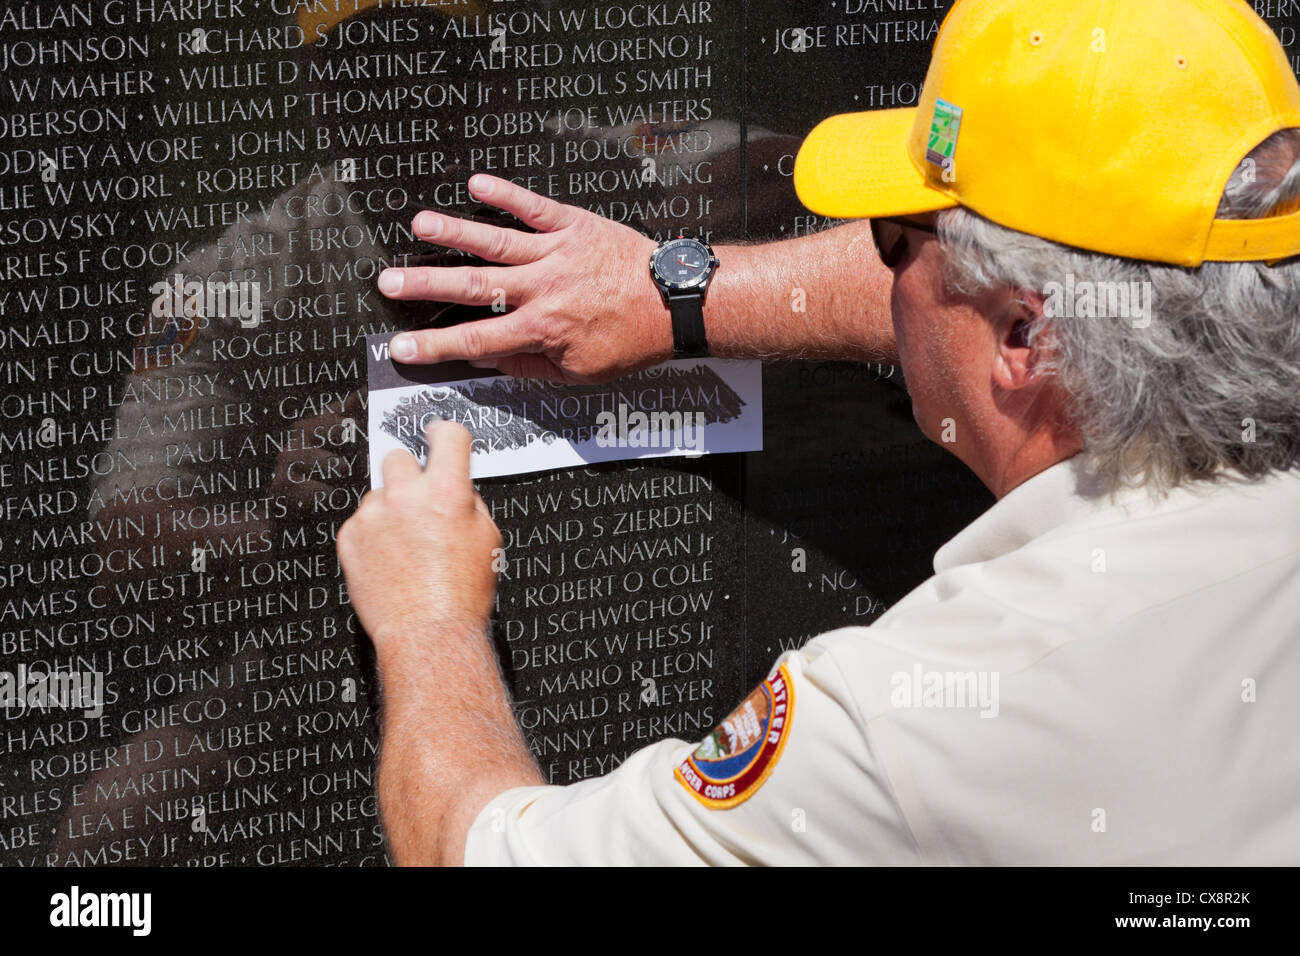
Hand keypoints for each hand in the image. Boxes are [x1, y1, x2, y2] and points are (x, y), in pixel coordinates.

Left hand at [336, 420, 501, 659]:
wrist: (428, 633)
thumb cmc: (461, 594)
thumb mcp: (487, 539)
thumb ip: (468, 502)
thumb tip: (456, 487)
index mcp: (448, 491)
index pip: (447, 435)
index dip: (443, 433)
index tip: (435, 435)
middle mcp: (408, 496)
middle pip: (400, 457)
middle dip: (410, 475)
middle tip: (420, 503)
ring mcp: (374, 515)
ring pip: (378, 492)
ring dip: (390, 508)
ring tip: (405, 545)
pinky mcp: (350, 537)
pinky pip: (360, 521)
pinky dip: (372, 535)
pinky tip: (389, 559)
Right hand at [376, 174, 672, 383]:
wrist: (673, 301)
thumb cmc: (632, 339)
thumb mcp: (581, 371)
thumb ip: (531, 365)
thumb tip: (490, 360)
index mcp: (543, 329)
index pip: (477, 340)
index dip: (435, 345)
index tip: (401, 346)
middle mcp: (543, 289)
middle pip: (474, 288)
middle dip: (427, 286)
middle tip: (389, 281)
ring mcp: (556, 253)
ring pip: (496, 242)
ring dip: (456, 233)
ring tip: (420, 223)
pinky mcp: (573, 225)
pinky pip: (534, 207)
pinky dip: (506, 193)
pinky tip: (477, 182)